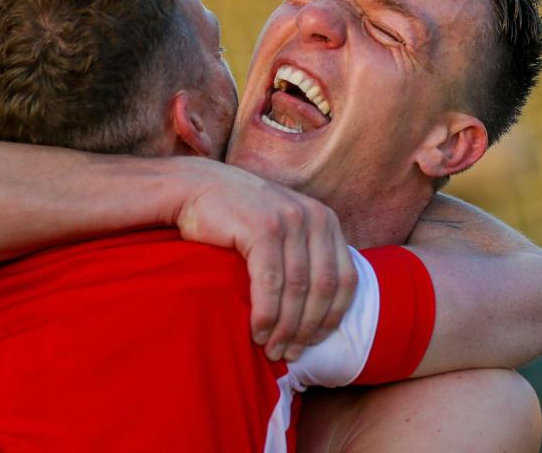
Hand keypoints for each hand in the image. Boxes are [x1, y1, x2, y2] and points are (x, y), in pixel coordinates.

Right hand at [173, 159, 357, 360]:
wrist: (196, 187)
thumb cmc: (237, 216)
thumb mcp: (283, 227)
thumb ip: (304, 254)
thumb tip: (319, 309)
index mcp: (326, 220)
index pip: (345, 279)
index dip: (333, 318)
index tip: (313, 342)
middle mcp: (314, 218)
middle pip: (323, 288)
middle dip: (307, 328)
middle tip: (289, 354)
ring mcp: (290, 220)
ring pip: (298, 290)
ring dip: (285, 328)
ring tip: (272, 350)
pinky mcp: (263, 228)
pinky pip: (271, 283)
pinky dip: (266, 314)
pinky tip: (257, 332)